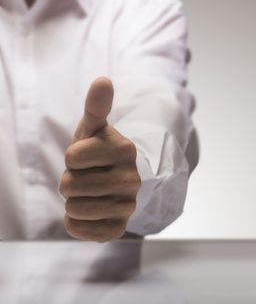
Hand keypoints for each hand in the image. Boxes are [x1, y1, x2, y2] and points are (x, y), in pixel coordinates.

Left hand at [60, 77, 140, 241]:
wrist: (117, 182)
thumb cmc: (98, 153)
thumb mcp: (94, 129)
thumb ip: (96, 106)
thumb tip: (103, 80)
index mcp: (125, 149)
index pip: (72, 156)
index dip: (72, 157)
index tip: (86, 157)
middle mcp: (131, 178)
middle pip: (69, 185)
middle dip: (70, 181)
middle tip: (86, 177)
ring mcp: (128, 205)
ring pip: (74, 208)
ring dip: (72, 201)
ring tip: (88, 194)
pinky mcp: (120, 227)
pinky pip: (82, 230)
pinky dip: (76, 223)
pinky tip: (88, 213)